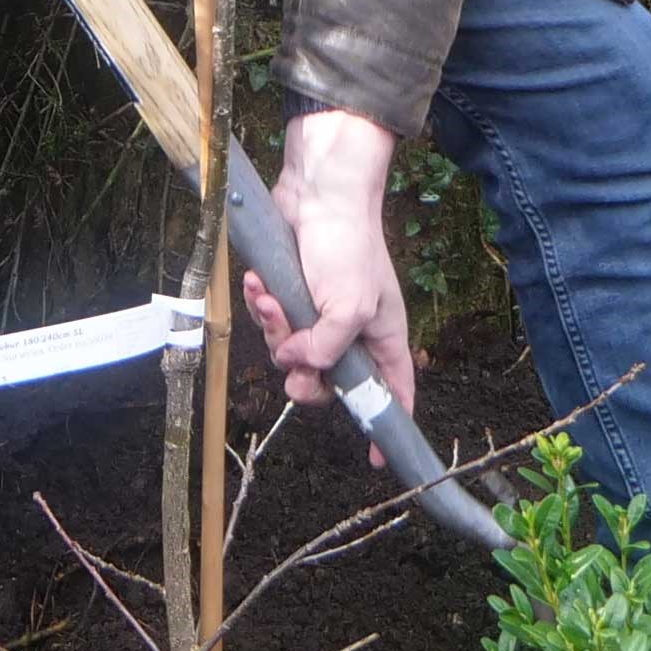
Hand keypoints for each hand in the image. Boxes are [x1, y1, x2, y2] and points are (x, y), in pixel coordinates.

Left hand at [245, 107, 412, 415]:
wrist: (317, 191)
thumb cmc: (348, 245)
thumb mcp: (349, 306)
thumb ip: (327, 350)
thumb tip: (295, 367)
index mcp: (381, 339)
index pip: (393, 394)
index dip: (385, 426)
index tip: (375, 458)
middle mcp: (351, 332)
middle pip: (325, 382)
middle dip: (302, 374)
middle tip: (290, 356)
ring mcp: (318, 315)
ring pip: (289, 353)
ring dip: (274, 329)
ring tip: (270, 298)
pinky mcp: (290, 295)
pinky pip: (270, 322)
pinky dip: (261, 306)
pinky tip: (258, 284)